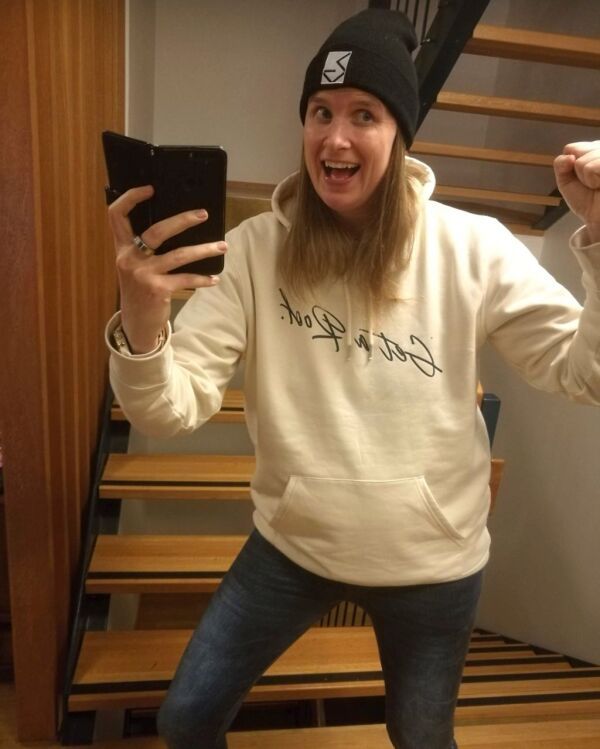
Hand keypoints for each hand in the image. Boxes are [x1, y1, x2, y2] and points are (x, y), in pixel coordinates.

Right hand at [108, 185, 226, 352]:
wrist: (136, 324)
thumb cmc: (140, 291)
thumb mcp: (134, 267)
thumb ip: (143, 248)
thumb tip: (177, 225)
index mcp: (122, 249)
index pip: (116, 215)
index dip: (130, 198)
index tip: (150, 188)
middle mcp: (129, 259)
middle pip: (156, 231)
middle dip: (182, 220)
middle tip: (204, 214)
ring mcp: (143, 275)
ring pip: (179, 255)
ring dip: (204, 249)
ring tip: (222, 246)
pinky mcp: (157, 290)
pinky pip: (186, 279)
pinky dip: (202, 279)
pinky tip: (214, 278)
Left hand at [554, 141, 599, 242]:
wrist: (599, 220)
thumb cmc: (587, 200)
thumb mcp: (567, 180)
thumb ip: (561, 164)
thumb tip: (569, 157)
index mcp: (597, 148)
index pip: (571, 149)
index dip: (571, 168)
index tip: (584, 179)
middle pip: (578, 152)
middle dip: (579, 174)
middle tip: (593, 184)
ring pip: (585, 161)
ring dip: (586, 179)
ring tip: (598, 185)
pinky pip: (595, 166)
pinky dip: (593, 180)